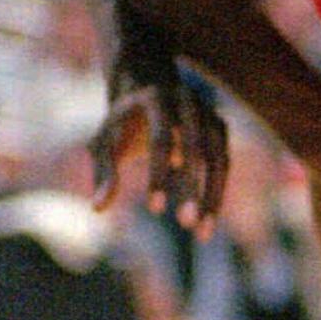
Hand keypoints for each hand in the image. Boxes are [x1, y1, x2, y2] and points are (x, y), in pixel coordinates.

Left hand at [89, 14, 229, 229]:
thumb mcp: (104, 142)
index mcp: (156, 99)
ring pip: (219, 157)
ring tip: (203, 234)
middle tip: (186, 224)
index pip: (162, 139)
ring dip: (213, 196)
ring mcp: (207, 114)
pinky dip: (217, 191)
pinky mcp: (218, 127)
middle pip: (197, 147)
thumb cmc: (120, 123)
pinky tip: (206, 219)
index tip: (154, 210)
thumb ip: (104, 172)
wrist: (145, 85)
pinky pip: (223, 163)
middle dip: (193, 188)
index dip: (159, 174)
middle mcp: (188, 103)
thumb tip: (98, 209)